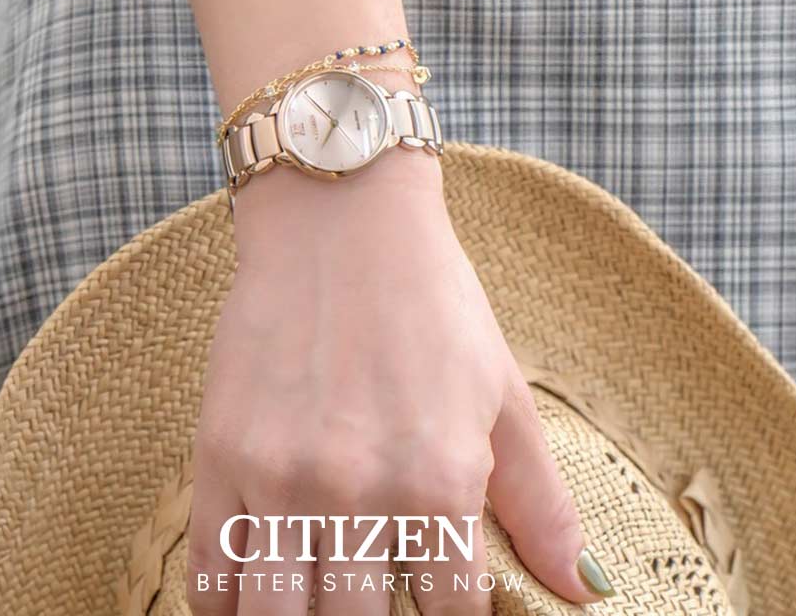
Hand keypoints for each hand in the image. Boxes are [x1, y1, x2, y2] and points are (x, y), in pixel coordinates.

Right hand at [186, 152, 610, 613]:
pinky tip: (255, 594)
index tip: (438, 604)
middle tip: (376, 599)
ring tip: (320, 601)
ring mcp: (279, 474)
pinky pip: (212, 572)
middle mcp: (358, 490)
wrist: (341, 218)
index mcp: (441, 480)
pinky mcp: (219, 453)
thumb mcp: (502, 392)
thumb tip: (584, 589)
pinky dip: (229, 605)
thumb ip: (542, 501)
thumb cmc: (431, 299)